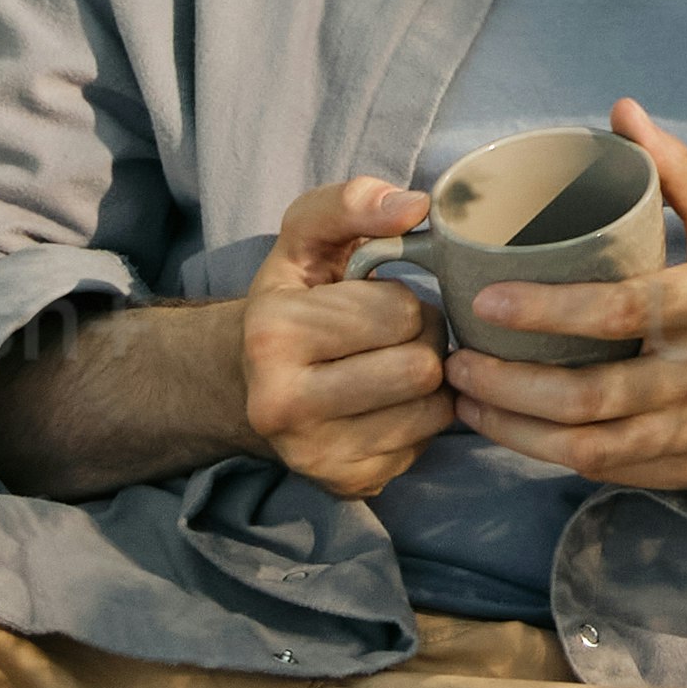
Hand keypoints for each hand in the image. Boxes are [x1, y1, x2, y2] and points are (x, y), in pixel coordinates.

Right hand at [240, 173, 451, 497]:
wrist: (254, 381)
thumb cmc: (295, 298)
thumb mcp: (309, 236)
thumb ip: (354, 202)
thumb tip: (415, 206)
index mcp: (272, 335)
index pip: (399, 314)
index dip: (404, 300)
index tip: (376, 302)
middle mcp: (282, 406)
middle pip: (420, 368)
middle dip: (424, 342)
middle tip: (398, 335)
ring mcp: (314, 456)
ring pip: (432, 410)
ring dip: (430, 382)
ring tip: (395, 363)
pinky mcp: (347, 485)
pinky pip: (425, 445)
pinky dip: (420, 419)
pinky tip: (389, 402)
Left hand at [448, 109, 686, 491]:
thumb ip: (674, 170)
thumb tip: (621, 111)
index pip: (619, 312)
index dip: (547, 312)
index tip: (486, 303)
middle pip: (590, 397)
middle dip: (510, 388)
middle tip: (456, 365)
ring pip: (591, 449)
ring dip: (517, 433)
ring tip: (467, 406)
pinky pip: (610, 473)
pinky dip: (554, 457)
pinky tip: (516, 435)